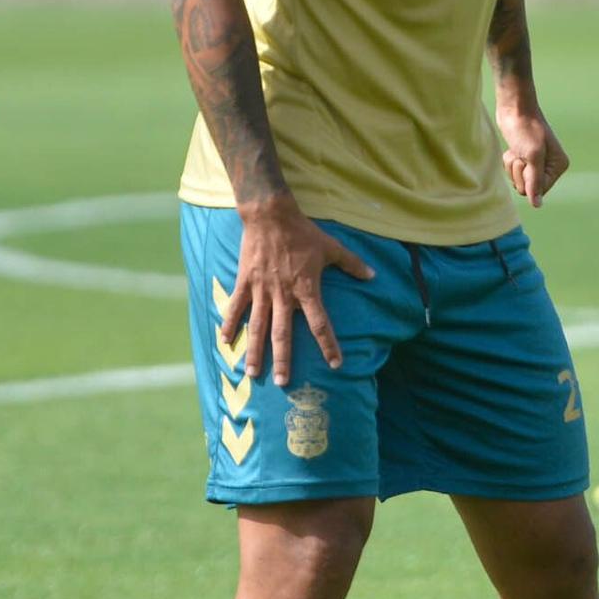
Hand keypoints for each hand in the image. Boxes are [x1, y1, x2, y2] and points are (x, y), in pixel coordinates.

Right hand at [222, 197, 374, 386]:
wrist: (270, 215)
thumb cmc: (303, 232)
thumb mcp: (331, 247)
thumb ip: (352, 264)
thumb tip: (373, 275)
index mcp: (306, 289)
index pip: (320, 323)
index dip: (329, 344)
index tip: (335, 364)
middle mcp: (283, 295)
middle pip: (283, 334)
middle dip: (283, 360)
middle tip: (282, 383)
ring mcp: (262, 290)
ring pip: (257, 327)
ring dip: (255, 351)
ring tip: (252, 373)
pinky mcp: (245, 282)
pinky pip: (235, 307)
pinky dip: (229, 324)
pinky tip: (225, 342)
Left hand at [498, 106, 569, 208]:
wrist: (514, 108)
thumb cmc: (526, 129)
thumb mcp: (533, 156)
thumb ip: (535, 182)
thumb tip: (537, 205)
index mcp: (559, 166)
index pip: (540, 190)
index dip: (528, 179)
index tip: (527, 161)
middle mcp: (550, 166)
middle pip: (528, 188)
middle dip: (519, 172)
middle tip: (521, 154)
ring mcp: (536, 162)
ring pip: (518, 180)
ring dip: (512, 166)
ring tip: (517, 149)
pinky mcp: (524, 157)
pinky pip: (513, 172)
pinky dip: (509, 161)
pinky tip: (513, 148)